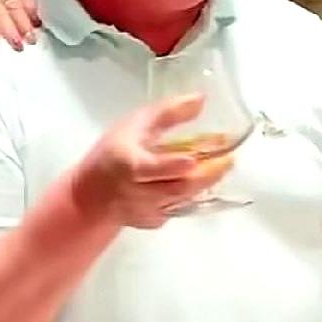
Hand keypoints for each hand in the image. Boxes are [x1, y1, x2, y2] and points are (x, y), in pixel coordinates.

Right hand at [72, 95, 232, 230]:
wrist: (92, 195)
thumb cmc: (113, 153)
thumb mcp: (134, 125)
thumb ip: (168, 112)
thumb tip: (200, 99)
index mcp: (128, 164)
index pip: (151, 168)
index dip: (171, 165)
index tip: (191, 160)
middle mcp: (136, 191)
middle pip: (178, 187)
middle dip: (207, 174)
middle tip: (228, 159)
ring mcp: (146, 210)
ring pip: (184, 199)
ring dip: (205, 183)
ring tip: (221, 166)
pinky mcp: (154, 222)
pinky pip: (179, 208)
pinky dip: (192, 194)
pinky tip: (196, 181)